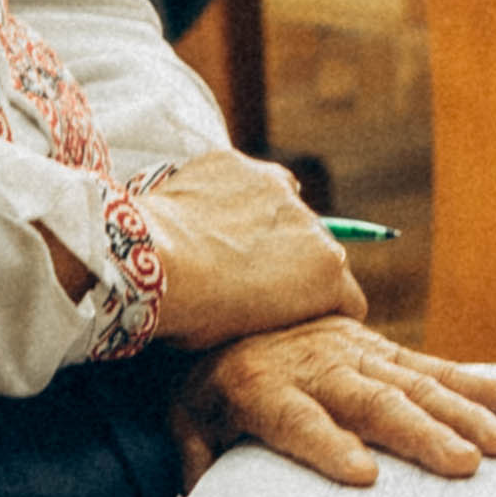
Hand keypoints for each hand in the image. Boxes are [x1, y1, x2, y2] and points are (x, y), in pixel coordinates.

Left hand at [131, 151, 365, 348]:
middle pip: (314, 248)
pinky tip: (200, 214)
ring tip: (222, 241)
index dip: (323, 311)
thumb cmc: (196, 312)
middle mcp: (311, 224)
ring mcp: (274, 186)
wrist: (148, 264)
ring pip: (282, 205)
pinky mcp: (235, 162)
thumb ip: (278, 312)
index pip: (347, 298)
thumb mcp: (250, 334)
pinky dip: (228, 193)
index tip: (297, 316)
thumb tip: (271, 306)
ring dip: (265, 221)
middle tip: (248, 278)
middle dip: (291, 262)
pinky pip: (243, 178)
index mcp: (326, 273)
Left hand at [166, 317, 495, 490]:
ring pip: (414, 384)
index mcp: (262, 387)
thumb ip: (196, 459)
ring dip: (463, 414)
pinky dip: (482, 386)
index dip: (328, 446)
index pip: (297, 420)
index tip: (363, 476)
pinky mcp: (382, 346)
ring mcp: (355, 351)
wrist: (224, 302)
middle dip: (419, 435)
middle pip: (370, 403)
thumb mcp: (185, 417)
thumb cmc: (209, 379)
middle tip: (462, 466)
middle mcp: (316, 366)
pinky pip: (436, 367)